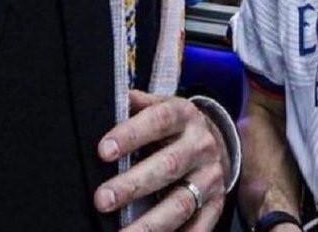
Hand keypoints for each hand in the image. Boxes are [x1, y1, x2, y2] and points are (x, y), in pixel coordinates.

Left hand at [94, 90, 227, 230]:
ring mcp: (211, 177)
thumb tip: (109, 99)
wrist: (215, 142)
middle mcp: (201, 145)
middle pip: (168, 165)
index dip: (131, 134)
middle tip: (102, 199)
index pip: (159, 121)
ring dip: (149, 223)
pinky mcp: (216, 205)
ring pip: (181, 203)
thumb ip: (137, 104)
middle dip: (133, 184)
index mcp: (184, 115)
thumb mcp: (160, 105)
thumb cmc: (173, 126)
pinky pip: (199, 228)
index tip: (102, 151)